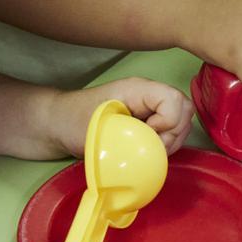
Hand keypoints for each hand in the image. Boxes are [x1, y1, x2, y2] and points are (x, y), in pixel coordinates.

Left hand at [49, 77, 194, 156]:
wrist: (56, 124)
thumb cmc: (73, 122)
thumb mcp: (101, 129)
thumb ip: (133, 137)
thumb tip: (158, 152)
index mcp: (138, 90)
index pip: (174, 100)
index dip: (167, 122)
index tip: (145, 135)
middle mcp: (149, 95)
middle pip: (185, 109)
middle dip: (174, 133)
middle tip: (151, 146)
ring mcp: (151, 107)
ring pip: (182, 121)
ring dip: (172, 140)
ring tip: (148, 150)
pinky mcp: (149, 119)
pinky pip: (173, 130)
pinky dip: (167, 143)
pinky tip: (148, 150)